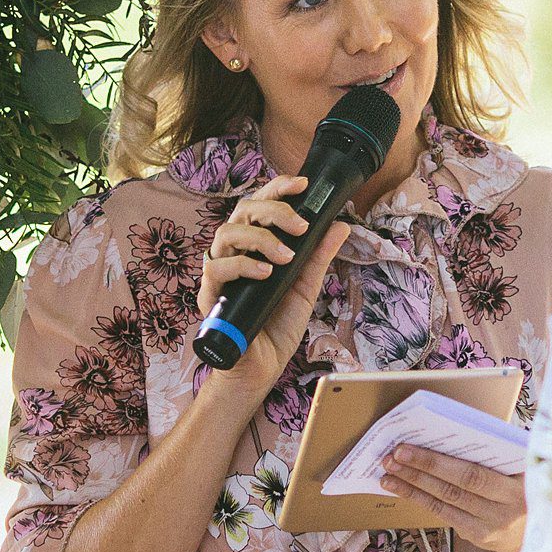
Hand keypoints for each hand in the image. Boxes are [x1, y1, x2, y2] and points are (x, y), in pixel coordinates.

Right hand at [195, 175, 349, 389]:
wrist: (261, 368)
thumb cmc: (277, 326)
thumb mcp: (305, 287)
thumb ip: (318, 256)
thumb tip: (341, 225)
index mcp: (253, 246)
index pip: (259, 205)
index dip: (277, 189)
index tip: (301, 184)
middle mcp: (233, 252)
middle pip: (242, 211)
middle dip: (273, 210)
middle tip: (300, 225)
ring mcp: (219, 272)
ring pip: (226, 233)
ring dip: (260, 238)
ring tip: (285, 256)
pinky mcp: (210, 295)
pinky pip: (217, 268)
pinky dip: (243, 265)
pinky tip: (265, 272)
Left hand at [379, 446, 525, 551]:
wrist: (536, 527)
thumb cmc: (525, 485)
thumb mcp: (523, 466)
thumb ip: (498, 450)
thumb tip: (454, 429)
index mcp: (517, 487)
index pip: (473, 475)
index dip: (438, 463)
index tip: (410, 447)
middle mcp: (503, 510)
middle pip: (454, 488)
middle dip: (421, 470)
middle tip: (394, 455)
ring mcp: (489, 526)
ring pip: (444, 502)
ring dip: (413, 485)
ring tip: (389, 470)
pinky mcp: (476, 535)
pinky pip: (443, 514)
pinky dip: (419, 499)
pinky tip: (401, 487)